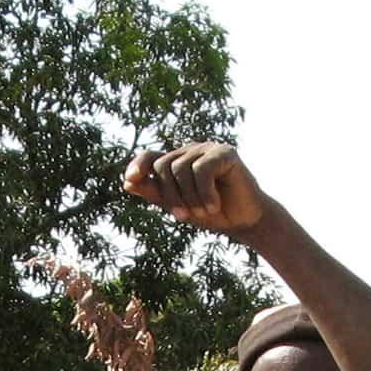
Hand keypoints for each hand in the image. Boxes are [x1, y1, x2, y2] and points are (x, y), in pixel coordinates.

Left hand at [123, 142, 269, 234]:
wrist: (244, 220)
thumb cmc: (211, 214)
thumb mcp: (178, 205)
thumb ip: (154, 193)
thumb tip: (127, 183)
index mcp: (176, 162)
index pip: (150, 157)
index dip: (137, 165)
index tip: (130, 179)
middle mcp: (189, 152)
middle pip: (162, 166)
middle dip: (170, 195)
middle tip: (184, 216)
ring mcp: (207, 149)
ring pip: (180, 168)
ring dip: (190, 197)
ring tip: (204, 212)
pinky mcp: (224, 152)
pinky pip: (202, 169)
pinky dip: (205, 192)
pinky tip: (214, 205)